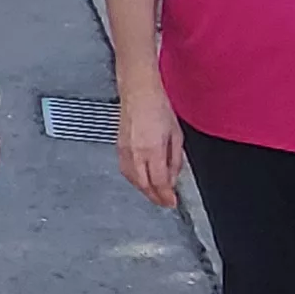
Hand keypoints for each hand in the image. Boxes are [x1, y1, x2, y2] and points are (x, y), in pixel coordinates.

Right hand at [114, 83, 183, 209]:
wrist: (139, 92)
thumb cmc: (157, 107)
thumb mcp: (176, 135)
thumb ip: (175, 160)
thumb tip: (173, 177)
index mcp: (152, 149)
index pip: (159, 182)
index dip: (166, 196)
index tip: (172, 202)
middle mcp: (136, 153)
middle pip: (144, 185)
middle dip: (155, 197)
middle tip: (165, 202)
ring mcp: (124, 151)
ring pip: (133, 180)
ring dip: (144, 190)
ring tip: (155, 193)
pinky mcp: (118, 148)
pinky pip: (125, 171)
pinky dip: (135, 180)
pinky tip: (141, 180)